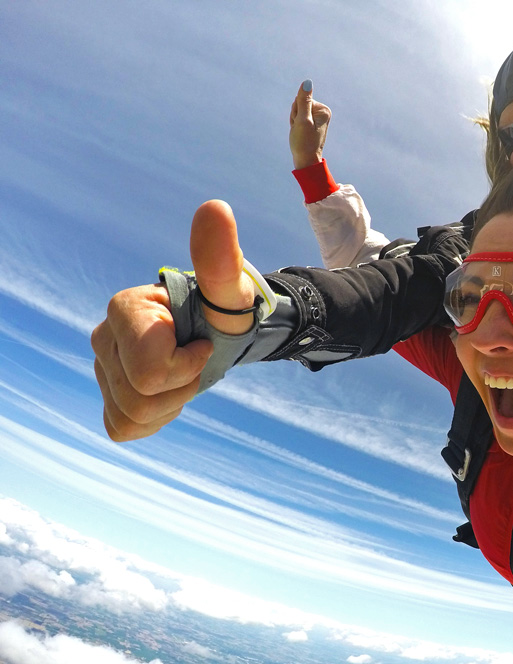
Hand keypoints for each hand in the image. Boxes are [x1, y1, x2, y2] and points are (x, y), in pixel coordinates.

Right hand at [92, 200, 254, 440]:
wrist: (224, 331)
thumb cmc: (226, 308)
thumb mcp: (231, 288)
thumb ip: (219, 256)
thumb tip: (215, 209)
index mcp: (125, 309)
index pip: (147, 369)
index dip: (186, 366)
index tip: (203, 343)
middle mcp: (103, 337)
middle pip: (139, 397)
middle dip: (182, 387)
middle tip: (198, 361)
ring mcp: (102, 367)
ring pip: (131, 415)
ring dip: (171, 403)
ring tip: (185, 375)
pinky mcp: (108, 394)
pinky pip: (123, 427)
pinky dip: (154, 419)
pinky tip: (170, 393)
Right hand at [289, 79, 331, 169]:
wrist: (305, 160)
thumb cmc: (304, 142)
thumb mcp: (302, 120)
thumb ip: (304, 101)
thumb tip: (307, 82)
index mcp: (323, 110)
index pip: (302, 99)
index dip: (296, 112)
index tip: (301, 125)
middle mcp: (322, 112)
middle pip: (299, 103)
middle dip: (295, 116)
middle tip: (299, 129)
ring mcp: (316, 117)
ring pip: (296, 110)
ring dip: (294, 120)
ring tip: (299, 132)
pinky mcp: (311, 121)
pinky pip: (296, 116)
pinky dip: (294, 123)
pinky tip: (298, 132)